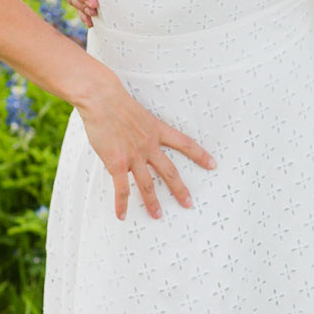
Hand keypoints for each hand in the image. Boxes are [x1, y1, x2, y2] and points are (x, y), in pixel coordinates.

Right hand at [75, 67, 215, 220]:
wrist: (101, 99)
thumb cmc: (115, 102)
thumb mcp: (139, 114)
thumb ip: (142, 130)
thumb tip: (137, 142)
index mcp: (157, 130)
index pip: (185, 144)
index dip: (200, 155)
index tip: (212, 164)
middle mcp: (149, 145)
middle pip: (170, 171)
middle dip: (180, 189)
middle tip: (188, 203)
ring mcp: (134, 156)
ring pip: (148, 185)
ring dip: (153, 202)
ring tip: (157, 215)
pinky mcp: (116, 163)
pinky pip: (121, 189)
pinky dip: (121, 204)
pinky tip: (122, 215)